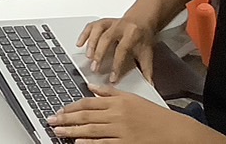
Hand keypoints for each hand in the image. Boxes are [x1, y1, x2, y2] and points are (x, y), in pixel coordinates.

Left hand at [49, 87, 197, 139]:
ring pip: (92, 130)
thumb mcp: (132, 98)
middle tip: (51, 120)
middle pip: (87, 116)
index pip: (89, 103)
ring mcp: (121, 130)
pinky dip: (90, 143)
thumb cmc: (154, 115)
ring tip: (59, 132)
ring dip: (73, 131)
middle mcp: (118, 114)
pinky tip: (79, 143)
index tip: (60, 110)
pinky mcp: (126, 143)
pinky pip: (105, 143)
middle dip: (67, 118)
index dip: (72, 106)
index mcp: (118, 101)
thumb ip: (110, 92)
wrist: (174, 131)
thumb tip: (90, 87)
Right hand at [76, 16, 156, 82]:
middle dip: (99, 54)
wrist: (142, 18)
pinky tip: (80, 43)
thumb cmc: (143, 35)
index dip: (116, 64)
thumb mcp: (147, 52)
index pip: (122, 49)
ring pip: (98, 30)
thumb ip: (147, 69)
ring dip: (91, 44)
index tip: (112, 77)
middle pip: (106, 38)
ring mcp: (111, 23)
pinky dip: (84, 34)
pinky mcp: (104, 22)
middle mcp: (120, 26)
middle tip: (95, 68)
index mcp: (132, 33)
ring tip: (88, 57)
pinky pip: (92, 26)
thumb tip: (149, 85)